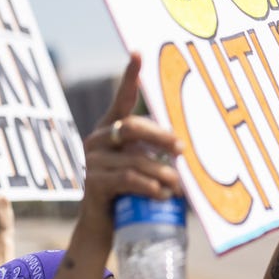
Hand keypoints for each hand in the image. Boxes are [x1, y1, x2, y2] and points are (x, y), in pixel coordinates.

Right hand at [79, 53, 184, 224]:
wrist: (102, 226)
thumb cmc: (128, 191)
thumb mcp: (141, 164)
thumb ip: (155, 152)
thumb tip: (186, 146)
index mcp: (111, 128)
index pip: (122, 98)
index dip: (130, 75)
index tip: (138, 52)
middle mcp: (98, 139)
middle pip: (133, 127)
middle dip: (161, 137)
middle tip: (182, 149)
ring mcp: (93, 161)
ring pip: (135, 159)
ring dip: (162, 173)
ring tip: (178, 186)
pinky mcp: (93, 183)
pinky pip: (127, 180)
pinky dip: (150, 187)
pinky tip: (163, 195)